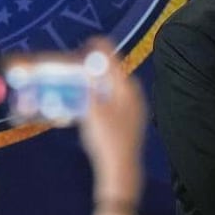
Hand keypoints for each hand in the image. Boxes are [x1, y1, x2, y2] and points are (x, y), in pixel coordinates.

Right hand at [78, 38, 145, 214]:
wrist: (119, 171)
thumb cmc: (106, 139)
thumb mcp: (93, 109)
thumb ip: (91, 83)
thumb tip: (89, 61)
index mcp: (128, 90)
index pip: (114, 62)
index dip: (100, 51)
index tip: (88, 42)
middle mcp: (134, 97)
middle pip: (115, 74)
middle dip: (98, 67)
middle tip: (81, 62)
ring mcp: (133, 111)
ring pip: (114, 88)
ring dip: (99, 82)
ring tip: (83, 79)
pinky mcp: (128, 123)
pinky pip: (114, 101)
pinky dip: (102, 96)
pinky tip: (90, 102)